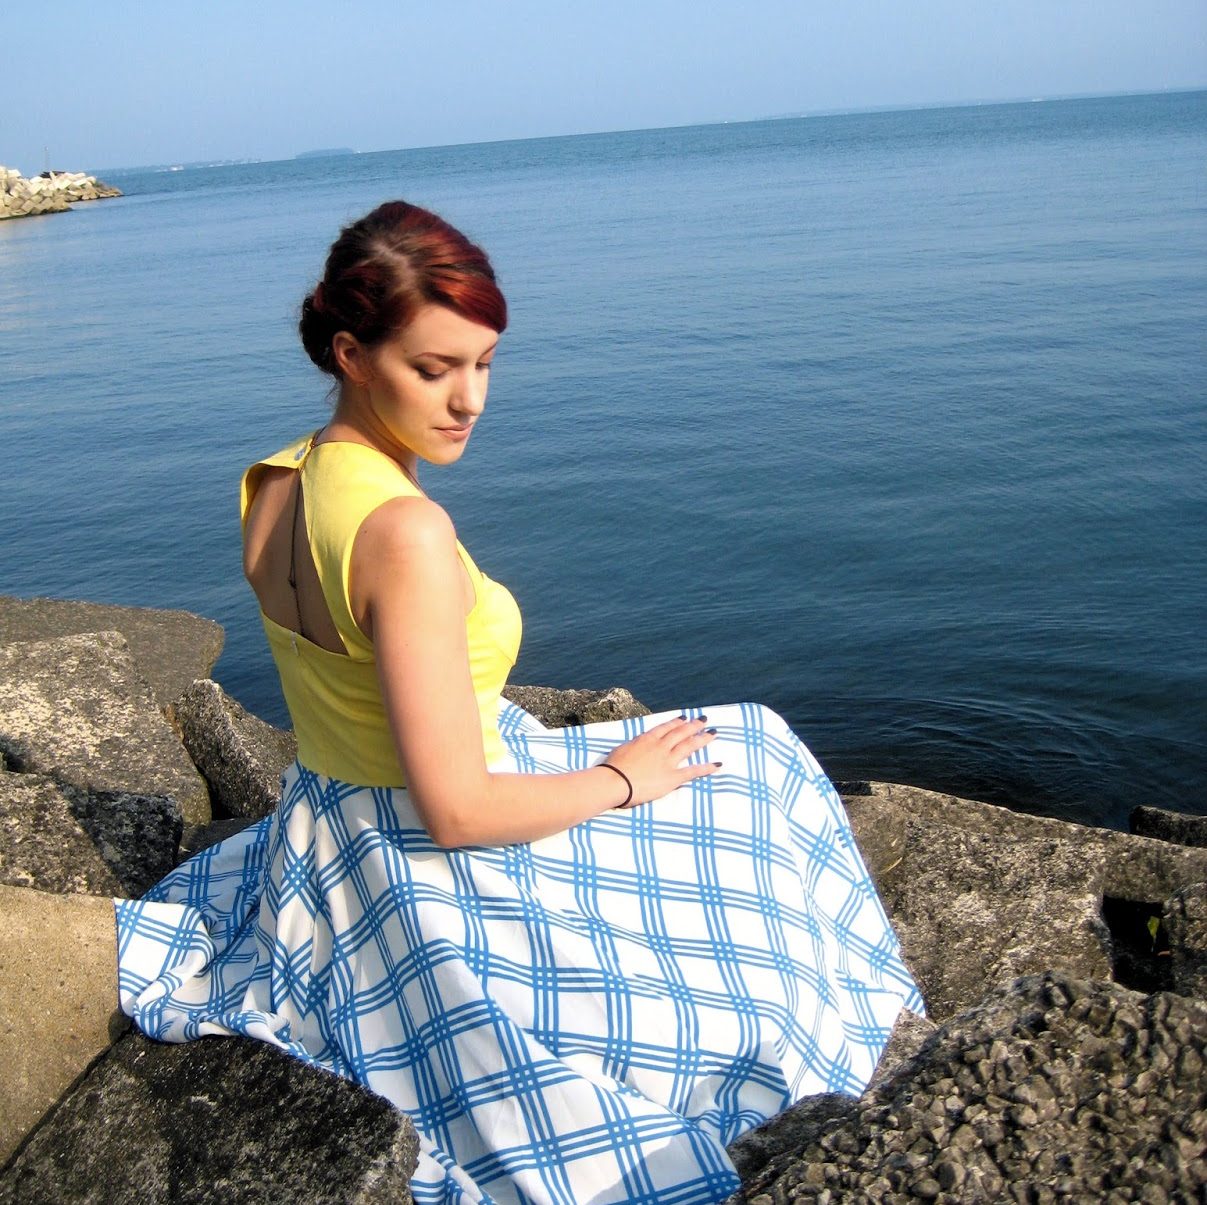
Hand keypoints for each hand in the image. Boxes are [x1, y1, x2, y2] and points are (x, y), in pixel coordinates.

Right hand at [602, 716, 717, 807]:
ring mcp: (668, 761)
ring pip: (689, 746)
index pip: (666, 727)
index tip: (685, 718)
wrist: (616, 781)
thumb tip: (638, 745)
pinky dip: (706, 768)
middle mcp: (661, 746)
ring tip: (714, 733)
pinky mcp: (672, 777)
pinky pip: (693, 771)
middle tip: (704, 720)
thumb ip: (635, 746)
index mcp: (647, 739)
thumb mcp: (623, 749)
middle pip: (681, 733)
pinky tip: (717, 764)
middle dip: (694, 725)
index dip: (677, 722)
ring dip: (703, 739)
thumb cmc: (613, 767)